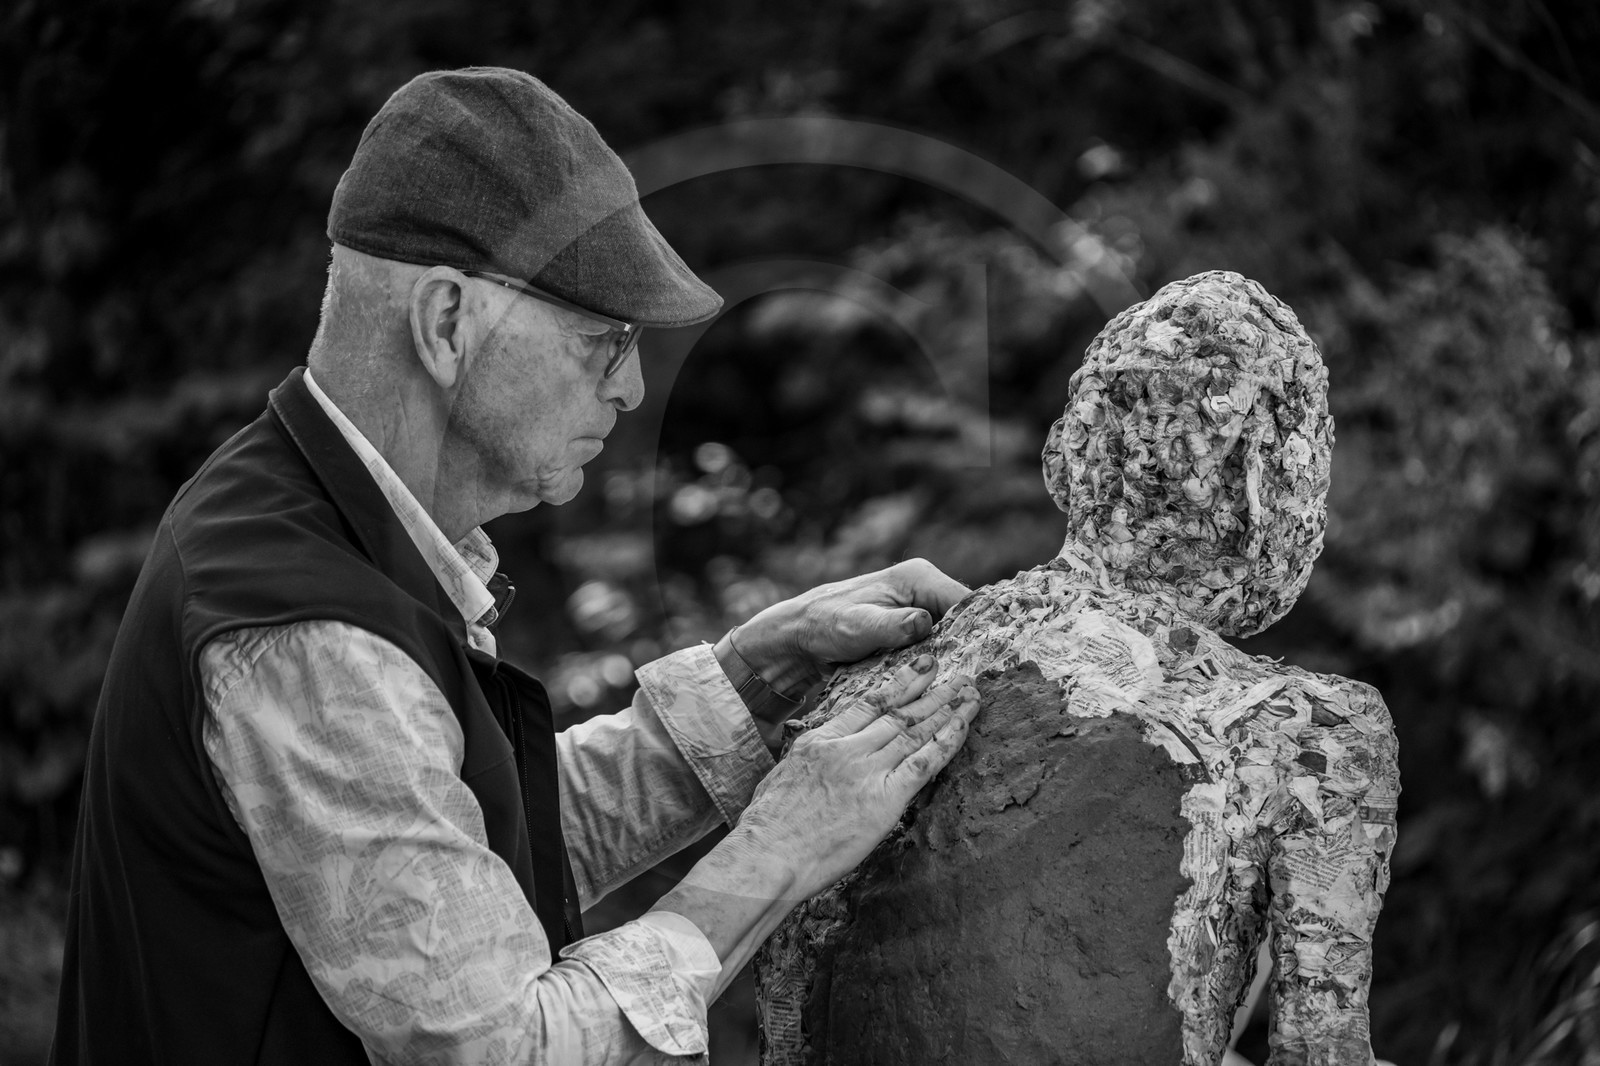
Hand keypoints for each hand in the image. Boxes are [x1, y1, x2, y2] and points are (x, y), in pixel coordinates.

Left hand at [733, 558, 970, 696]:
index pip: (967, 601)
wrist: (800, 634)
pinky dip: (942, 660)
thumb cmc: (825, 624)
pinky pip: (938, 642)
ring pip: (954, 633)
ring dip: (957, 656)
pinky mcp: (913, 626)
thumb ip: (893, 625)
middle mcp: (924, 586)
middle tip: (978, 681)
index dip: (981, 631)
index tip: (986, 662)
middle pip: (965, 618)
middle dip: (971, 647)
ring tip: (967, 686)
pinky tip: (947, 683)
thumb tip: (924, 623)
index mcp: (918, 576)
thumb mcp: (859, 626)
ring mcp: (919, 606)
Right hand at [734, 653, 979, 899]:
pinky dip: (946, 741)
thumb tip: (818, 757)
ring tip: (970, 693)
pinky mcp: (885, 799)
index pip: (869, 704)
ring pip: (915, 731)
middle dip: (932, 691)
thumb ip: (810, 761)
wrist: (768, 854)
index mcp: (821, 741)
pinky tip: (963, 726)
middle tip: (957, 675)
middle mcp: (848, 749)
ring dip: (947, 709)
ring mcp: (867, 772)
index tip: (922, 666)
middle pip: (898, 713)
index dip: (900, 683)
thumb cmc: (767, 826)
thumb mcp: (782, 776)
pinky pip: (924, 764)